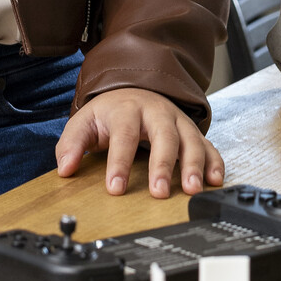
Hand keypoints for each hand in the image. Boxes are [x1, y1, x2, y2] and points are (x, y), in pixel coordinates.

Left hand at [55, 88, 224, 198]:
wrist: (135, 89)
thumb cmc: (110, 112)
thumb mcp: (85, 122)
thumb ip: (72, 144)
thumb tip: (66, 168)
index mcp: (127, 109)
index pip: (124, 136)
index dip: (119, 163)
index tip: (115, 187)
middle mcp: (157, 113)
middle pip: (164, 136)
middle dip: (163, 165)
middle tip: (159, 191)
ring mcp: (178, 121)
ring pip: (190, 140)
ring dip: (193, 166)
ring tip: (192, 189)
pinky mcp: (192, 132)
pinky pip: (208, 145)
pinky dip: (214, 162)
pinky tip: (214, 180)